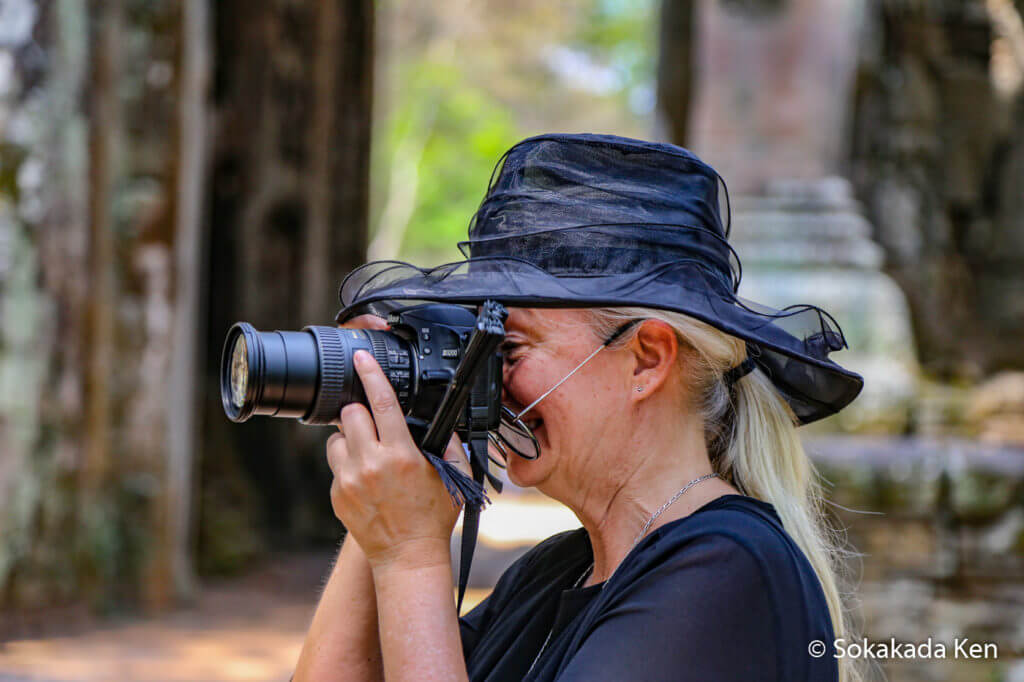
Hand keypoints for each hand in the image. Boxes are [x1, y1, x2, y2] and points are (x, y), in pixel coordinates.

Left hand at [327, 327, 467, 570]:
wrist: (407, 558)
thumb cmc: (433, 518)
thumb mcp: (455, 477)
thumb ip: (450, 444)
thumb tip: (441, 422)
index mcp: (401, 455)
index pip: (382, 403)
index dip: (371, 375)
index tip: (362, 359)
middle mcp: (371, 464)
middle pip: (351, 414)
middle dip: (361, 411)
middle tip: (373, 422)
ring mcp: (349, 480)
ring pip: (337, 437)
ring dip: (351, 436)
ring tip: (369, 452)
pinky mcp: (336, 494)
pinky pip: (335, 464)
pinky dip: (347, 462)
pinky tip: (365, 478)